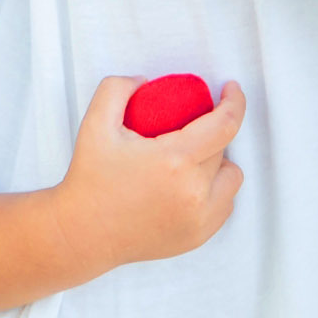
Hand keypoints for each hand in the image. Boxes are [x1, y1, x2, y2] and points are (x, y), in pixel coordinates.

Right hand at [54, 75, 245, 274]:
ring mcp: (200, 218)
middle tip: (182, 131)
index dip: (234, 101)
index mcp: (174, 161)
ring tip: (189, 160)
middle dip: (209, 132)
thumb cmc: (90, 179)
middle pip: (222, 148)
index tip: (230, 89)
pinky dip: (214, 190)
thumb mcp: (95, 123)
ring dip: (217, 163)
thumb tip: (145, 82)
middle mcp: (194, 192)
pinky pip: (224, 204)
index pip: (224, 125)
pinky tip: (189, 185)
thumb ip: (118, 88)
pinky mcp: (199, 236)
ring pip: (231, 178)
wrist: (84, 232)